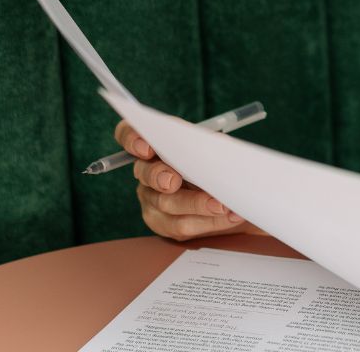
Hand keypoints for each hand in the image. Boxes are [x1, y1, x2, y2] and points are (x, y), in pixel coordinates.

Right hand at [114, 119, 270, 240]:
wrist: (225, 190)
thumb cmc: (215, 160)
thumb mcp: (214, 146)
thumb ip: (211, 143)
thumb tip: (219, 145)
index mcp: (155, 145)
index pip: (128, 134)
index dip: (132, 139)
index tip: (146, 148)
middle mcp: (147, 171)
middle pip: (146, 173)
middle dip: (159, 176)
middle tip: (173, 182)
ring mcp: (151, 199)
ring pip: (166, 204)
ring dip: (197, 204)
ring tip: (222, 205)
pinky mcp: (163, 223)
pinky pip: (181, 225)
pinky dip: (210, 221)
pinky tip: (230, 216)